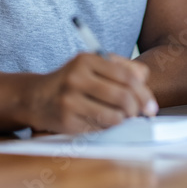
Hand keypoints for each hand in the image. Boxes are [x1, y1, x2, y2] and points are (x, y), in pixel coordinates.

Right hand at [25, 53, 157, 133]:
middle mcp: (77, 78)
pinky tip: (104, 120)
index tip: (151, 105)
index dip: (144, 93)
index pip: (127, 76)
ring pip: (114, 116)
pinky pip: (99, 128)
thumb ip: (122, 68)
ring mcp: (69, 100)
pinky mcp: (66, 120)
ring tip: (122, 117)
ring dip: (124, 120)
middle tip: (140, 114)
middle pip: (123, 97)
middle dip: (137, 109)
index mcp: (87, 60)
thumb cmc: (73, 81)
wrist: (35, 97)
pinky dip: (108, 127)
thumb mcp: (93, 65)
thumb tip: (145, 80)